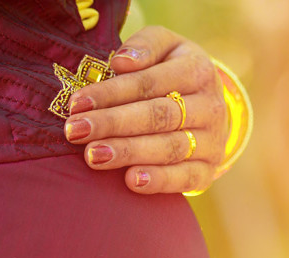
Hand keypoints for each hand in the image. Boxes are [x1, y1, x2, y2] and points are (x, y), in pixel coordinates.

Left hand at [64, 26, 228, 194]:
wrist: (209, 107)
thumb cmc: (172, 73)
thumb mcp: (165, 47)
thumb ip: (144, 46)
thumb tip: (121, 62)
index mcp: (197, 70)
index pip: (149, 83)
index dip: (111, 93)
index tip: (77, 104)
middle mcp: (210, 106)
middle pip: (157, 116)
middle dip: (112, 124)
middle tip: (76, 132)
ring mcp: (212, 141)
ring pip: (168, 148)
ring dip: (128, 153)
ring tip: (93, 156)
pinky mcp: (208, 170)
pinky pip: (185, 178)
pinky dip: (159, 181)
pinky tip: (131, 180)